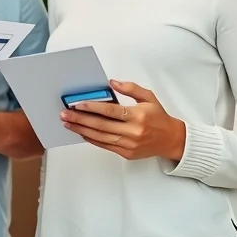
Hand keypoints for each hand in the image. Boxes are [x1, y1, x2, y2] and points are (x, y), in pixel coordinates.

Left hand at [60, 80, 185, 160]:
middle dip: (80, 119)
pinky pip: (105, 146)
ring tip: (69, 124)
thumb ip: (130, 88)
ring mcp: (129, 144)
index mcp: (138, 116)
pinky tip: (81, 133)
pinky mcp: (126, 153)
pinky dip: (92, 139)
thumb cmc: (159, 117)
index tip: (77, 104)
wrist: (171, 140)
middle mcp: (133, 132)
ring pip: (100, 137)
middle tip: (65, 115)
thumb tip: (111, 83)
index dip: (92, 108)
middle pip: (101, 125)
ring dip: (82, 130)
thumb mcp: (148, 97)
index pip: (110, 111)